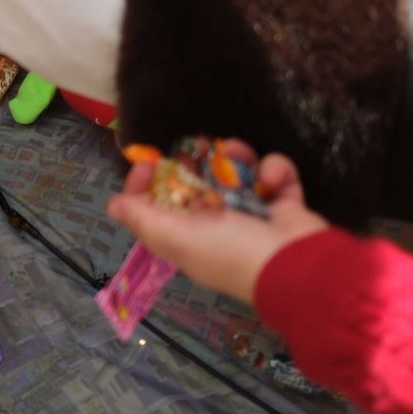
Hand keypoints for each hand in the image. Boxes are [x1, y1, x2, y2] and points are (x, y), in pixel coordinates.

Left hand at [105, 152, 328, 304]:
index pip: (156, 208)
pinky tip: (274, 180)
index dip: (146, 185)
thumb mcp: (178, 239)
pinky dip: (275, 173)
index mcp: (186, 239)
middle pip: (196, 184)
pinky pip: (273, 177)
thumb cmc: (231, 252)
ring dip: (238, 159)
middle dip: (197, 163)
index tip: (148, 163)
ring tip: (239, 153)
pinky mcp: (284, 204)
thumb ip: (144, 220)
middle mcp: (216, 227)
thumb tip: (112, 205)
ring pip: (235, 173)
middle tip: (201, 148)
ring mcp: (252, 215)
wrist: (299, 265)